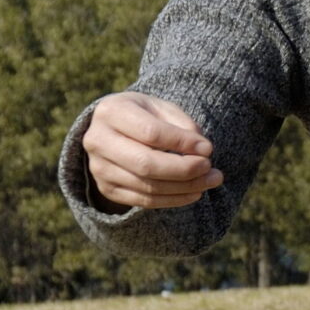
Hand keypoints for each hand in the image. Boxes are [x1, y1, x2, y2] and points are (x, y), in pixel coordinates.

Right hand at [81, 91, 222, 211]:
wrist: (113, 130)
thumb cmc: (144, 115)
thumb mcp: (161, 108)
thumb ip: (182, 124)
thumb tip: (202, 150)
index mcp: (111, 112)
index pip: (150, 133)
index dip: (182, 143)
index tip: (208, 148)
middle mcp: (98, 141)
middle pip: (146, 163)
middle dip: (184, 169)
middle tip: (211, 168)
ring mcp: (99, 168)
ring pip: (147, 186)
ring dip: (185, 187)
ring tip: (211, 180)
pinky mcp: (107, 189)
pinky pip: (144, 201)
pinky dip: (173, 199)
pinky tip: (194, 192)